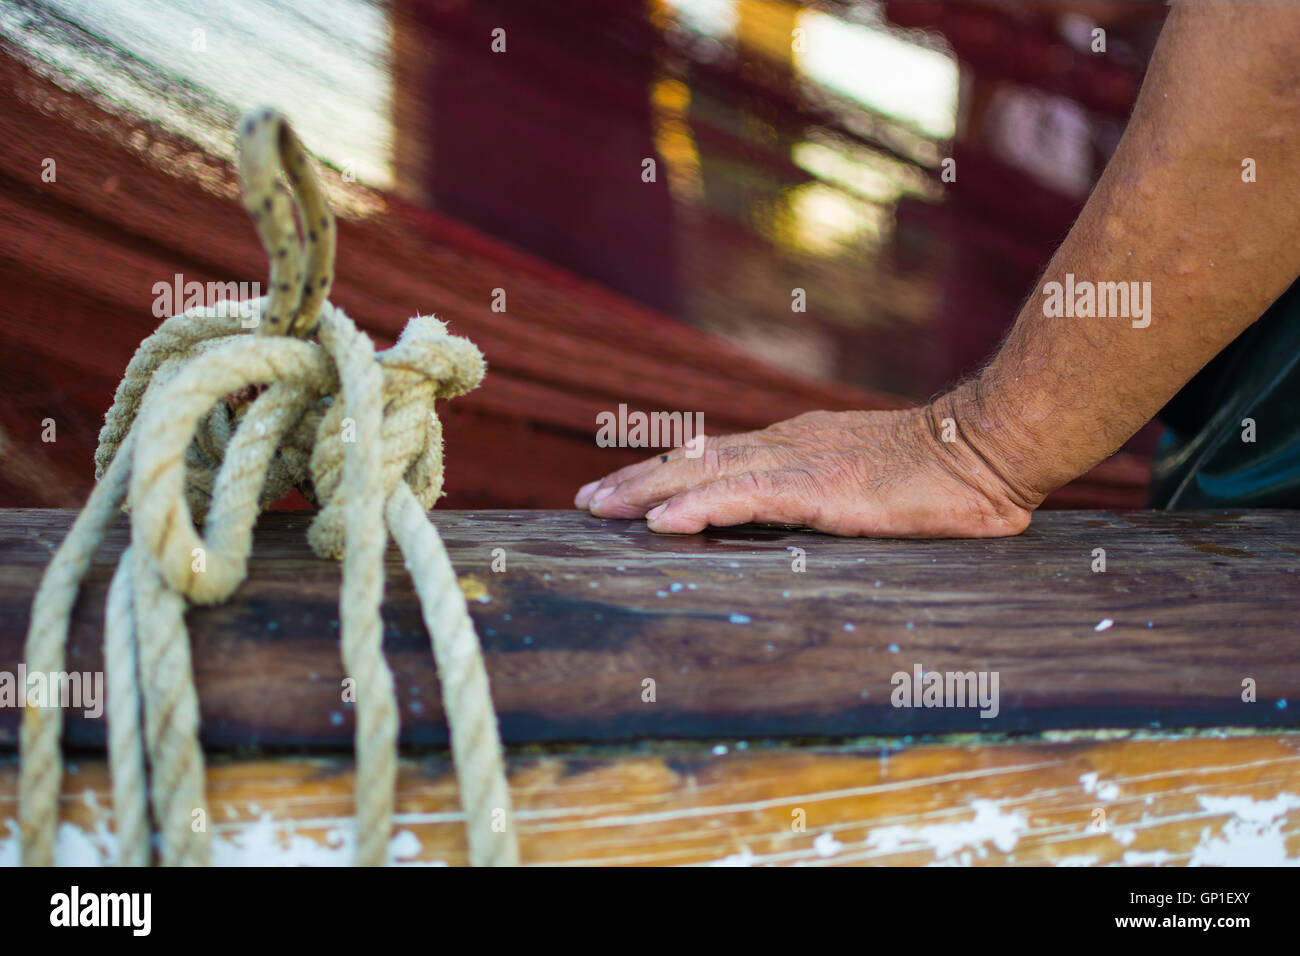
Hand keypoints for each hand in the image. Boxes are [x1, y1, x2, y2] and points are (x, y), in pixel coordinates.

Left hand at [573, 401, 1037, 537]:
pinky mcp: (821, 487)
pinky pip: (747, 498)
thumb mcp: (871, 478)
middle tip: (587, 503)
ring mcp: (801, 462)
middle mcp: (787, 445)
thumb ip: (833, 490)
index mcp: (798, 444)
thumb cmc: (945, 471)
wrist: (989, 446)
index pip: (716, 456)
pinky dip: (700, 507)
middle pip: (695, 459)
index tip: (624, 489)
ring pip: (706, 473)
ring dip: (647, 492)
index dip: (666, 472)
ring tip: (598, 510)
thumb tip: (814, 508)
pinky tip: (664, 522)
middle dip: (636, 481)